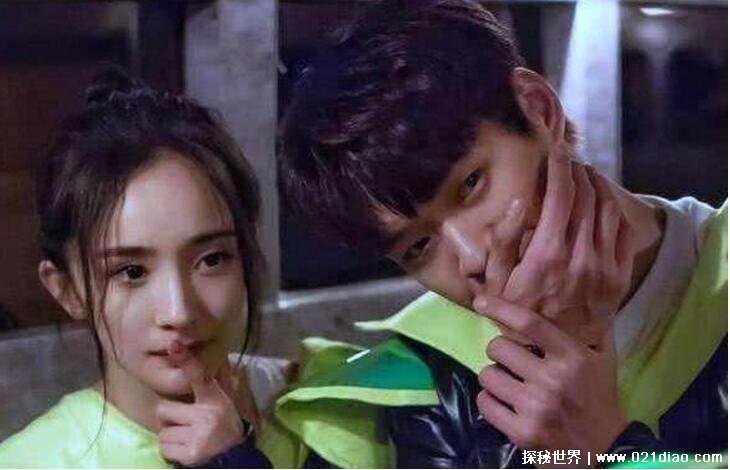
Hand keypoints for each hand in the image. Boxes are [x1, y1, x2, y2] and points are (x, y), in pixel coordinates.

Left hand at [156, 342, 248, 465]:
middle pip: (164, 409)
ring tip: (188, 440)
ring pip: (163, 431)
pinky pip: (164, 448)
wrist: (235, 462)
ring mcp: (199, 434)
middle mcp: (208, 414)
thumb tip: (192, 360)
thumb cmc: (225, 431)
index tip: (175, 346)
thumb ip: (208, 388)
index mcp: (215, 400)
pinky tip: (186, 452)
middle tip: (185, 426)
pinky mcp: (191, 453)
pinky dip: (171, 452)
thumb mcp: (222, 406)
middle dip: (170, 420)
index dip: (186, 361)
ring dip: (171, 438)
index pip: (199, 376)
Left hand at [473, 296, 626, 461]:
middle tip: (510, 360)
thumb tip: (581, 297)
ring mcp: (535, 408)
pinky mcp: (521, 432)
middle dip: (499, 351)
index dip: (500, 308)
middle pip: (498, 348)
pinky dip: (489, 400)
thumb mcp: (604, 360)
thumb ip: (592, 329)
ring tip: (508, 382)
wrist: (605, 454)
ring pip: (487, 375)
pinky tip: (503, 403)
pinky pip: (485, 403)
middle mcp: (552, 380)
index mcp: (572, 357)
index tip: (480, 302)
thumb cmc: (601, 400)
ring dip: (494, 377)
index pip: (528, 323)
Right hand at [479, 143, 635, 339]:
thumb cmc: (515, 313)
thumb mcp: (494, 281)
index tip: (556, 150)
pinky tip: (603, 202)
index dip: (559, 167)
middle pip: (586, 197)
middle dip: (577, 172)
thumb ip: (502, 241)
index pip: (560, 196)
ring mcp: (603, 266)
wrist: (552, 352)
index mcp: (546, 253)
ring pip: (608, 209)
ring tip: (586, 176)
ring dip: (598, 185)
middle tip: (568, 162)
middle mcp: (579, 255)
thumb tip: (516, 203)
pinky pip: (623, 231)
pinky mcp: (618, 276)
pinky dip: (615, 208)